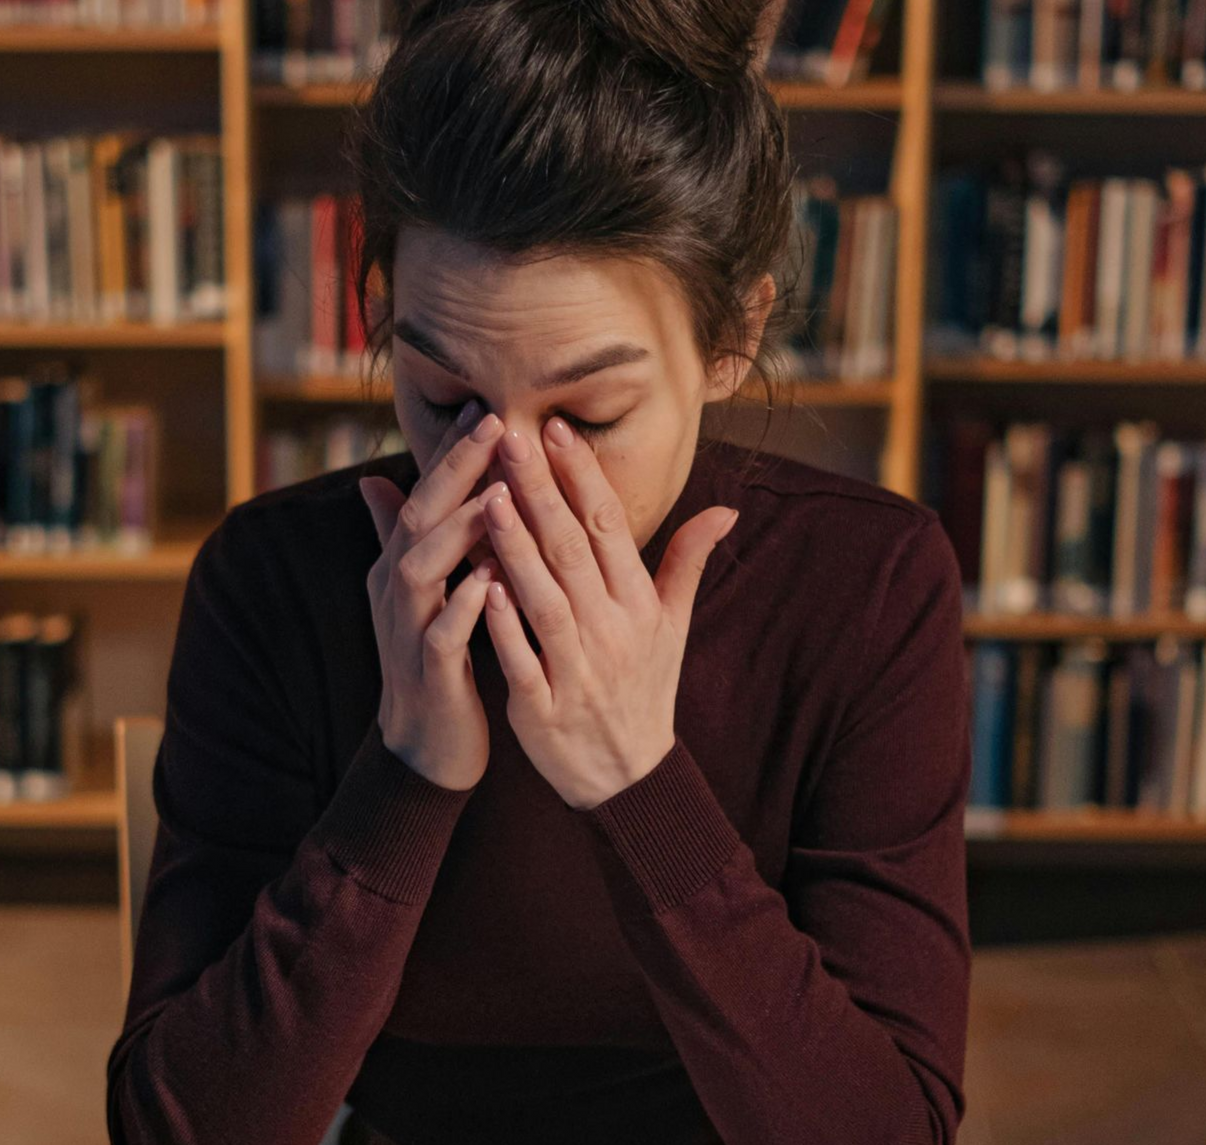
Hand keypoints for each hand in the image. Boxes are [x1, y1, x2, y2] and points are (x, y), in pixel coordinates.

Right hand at [357, 401, 508, 790]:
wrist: (424, 746)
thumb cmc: (433, 659)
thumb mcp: (416, 591)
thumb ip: (399, 536)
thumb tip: (372, 478)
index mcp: (399, 566)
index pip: (423, 496)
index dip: (453, 453)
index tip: (489, 408)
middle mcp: (395, 590)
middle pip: (417, 518)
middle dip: (454, 471)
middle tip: (493, 425)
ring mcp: (407, 631)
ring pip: (422, 570)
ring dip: (457, 531)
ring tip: (496, 494)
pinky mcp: (428, 674)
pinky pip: (441, 635)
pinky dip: (465, 606)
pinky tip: (493, 581)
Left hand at [479, 419, 737, 809]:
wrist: (629, 778)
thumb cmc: (644, 690)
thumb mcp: (673, 627)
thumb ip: (689, 562)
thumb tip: (726, 509)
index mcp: (640, 606)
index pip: (610, 528)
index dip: (583, 477)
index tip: (555, 428)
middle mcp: (612, 633)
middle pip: (574, 552)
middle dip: (542, 493)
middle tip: (511, 438)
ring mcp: (579, 672)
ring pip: (545, 600)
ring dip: (517, 549)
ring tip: (488, 499)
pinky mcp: (544, 710)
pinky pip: (522, 662)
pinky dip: (503, 626)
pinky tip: (479, 587)